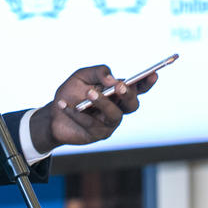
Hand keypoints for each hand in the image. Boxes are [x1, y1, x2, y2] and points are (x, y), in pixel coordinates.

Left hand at [28, 64, 156, 151]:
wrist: (54, 114)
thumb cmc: (71, 92)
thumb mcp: (82, 76)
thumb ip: (98, 72)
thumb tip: (112, 79)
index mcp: (118, 93)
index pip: (138, 88)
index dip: (147, 82)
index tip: (154, 74)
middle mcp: (118, 109)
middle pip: (132, 105)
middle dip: (128, 95)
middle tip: (119, 86)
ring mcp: (109, 124)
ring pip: (114, 115)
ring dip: (103, 103)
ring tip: (89, 93)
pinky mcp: (97, 134)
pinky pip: (90, 124)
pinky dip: (76, 113)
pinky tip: (62, 104)